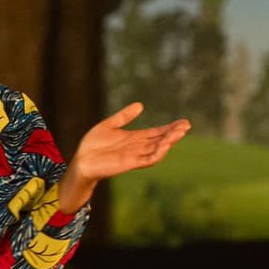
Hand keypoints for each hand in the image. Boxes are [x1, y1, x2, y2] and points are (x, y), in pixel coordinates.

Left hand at [59, 103, 190, 210]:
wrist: (81, 161)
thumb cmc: (92, 146)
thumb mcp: (109, 125)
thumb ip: (124, 116)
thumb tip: (141, 105)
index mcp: (135, 139)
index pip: (157, 133)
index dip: (170, 128)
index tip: (183, 122)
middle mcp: (138, 148)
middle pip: (161, 140)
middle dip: (174, 133)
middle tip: (187, 125)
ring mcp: (135, 156)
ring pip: (158, 149)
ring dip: (170, 141)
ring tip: (180, 132)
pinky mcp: (130, 163)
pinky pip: (148, 159)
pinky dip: (158, 152)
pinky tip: (166, 144)